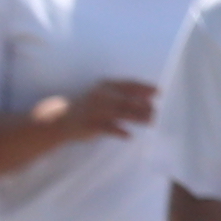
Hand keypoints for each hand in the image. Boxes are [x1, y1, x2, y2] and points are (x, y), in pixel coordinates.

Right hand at [45, 77, 159, 147]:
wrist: (61, 119)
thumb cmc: (90, 107)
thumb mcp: (105, 96)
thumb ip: (125, 96)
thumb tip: (150, 100)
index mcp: (106, 86)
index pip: (128, 85)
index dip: (144, 88)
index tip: (159, 92)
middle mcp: (101, 96)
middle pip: (126, 100)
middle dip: (143, 105)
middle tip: (156, 111)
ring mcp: (95, 110)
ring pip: (120, 113)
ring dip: (137, 117)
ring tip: (151, 121)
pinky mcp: (90, 124)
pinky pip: (107, 128)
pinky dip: (119, 131)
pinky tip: (129, 135)